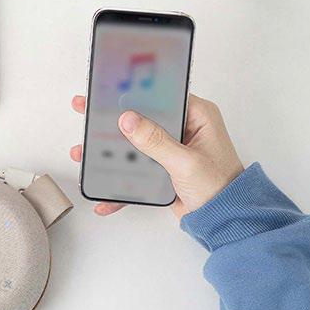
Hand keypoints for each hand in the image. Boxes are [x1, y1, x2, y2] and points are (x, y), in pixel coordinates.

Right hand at [70, 94, 243, 219]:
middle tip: (86, 109)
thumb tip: (128, 120)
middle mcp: (183, 128)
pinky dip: (120, 181)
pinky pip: (136, 169)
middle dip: (112, 119)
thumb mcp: (186, 162)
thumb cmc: (221, 188)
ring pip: (133, 143)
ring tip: (84, 151)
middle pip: (141, 117)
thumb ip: (156, 141)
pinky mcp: (162, 168)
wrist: (226, 221)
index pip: (161, 94)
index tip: (108, 89)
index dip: (134, 91)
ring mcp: (170, 148)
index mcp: (196, 116)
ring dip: (109, 151)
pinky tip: (105, 193)